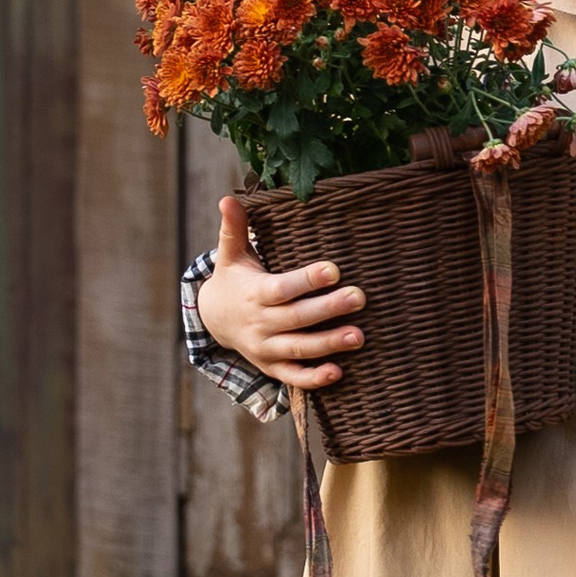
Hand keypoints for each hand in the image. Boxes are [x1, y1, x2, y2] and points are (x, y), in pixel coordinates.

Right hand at [190, 195, 364, 390]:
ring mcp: (266, 348)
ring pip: (299, 349)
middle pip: (297, 318)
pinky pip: (293, 377)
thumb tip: (227, 197)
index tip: (334, 270)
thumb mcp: (230, 255)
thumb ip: (234, 228)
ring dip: (329, 345)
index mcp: (255, 294)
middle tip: (360, 297)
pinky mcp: (272, 367)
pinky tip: (339, 373)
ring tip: (359, 336)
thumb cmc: (234, 279)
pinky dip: (313, 378)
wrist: (214, 319)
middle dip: (328, 309)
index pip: (282, 289)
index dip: (306, 280)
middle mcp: (260, 323)